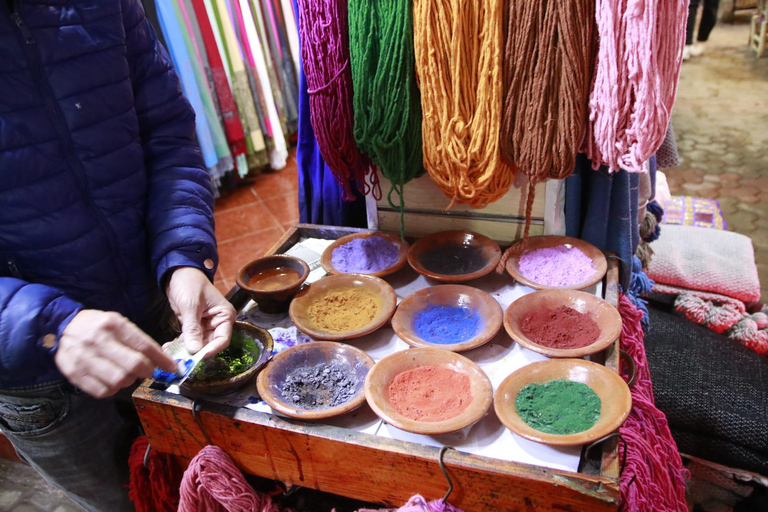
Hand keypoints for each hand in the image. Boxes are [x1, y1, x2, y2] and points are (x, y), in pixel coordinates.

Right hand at [56, 310, 177, 397]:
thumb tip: (159, 359)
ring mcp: (84, 358)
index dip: (162, 360)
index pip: (144, 346)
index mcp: (113, 324)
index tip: (172, 367)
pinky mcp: (74, 373)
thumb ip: (137, 339)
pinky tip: (112, 381)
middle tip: (149, 371)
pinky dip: (113, 389)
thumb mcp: (117, 322)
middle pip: (133, 365)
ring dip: (129, 381)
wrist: (59, 327)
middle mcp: (98, 341)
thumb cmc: (95, 326)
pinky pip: (102, 391)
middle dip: (147, 372)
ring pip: (119, 380)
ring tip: (127, 374)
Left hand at [166, 267, 235, 356]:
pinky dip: (179, 344)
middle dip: (195, 352)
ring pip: (197, 344)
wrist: (177, 271)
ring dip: (185, 350)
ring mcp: (205, 325)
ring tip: (170, 354)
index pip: (222, 339)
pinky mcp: (193, 326)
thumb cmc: (190, 283)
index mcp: (224, 316)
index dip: (211, 350)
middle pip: (209, 344)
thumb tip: (194, 350)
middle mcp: (217, 322)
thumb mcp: (191, 305)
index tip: (197, 357)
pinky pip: (189, 339)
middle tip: (181, 360)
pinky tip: (168, 347)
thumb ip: (193, 328)